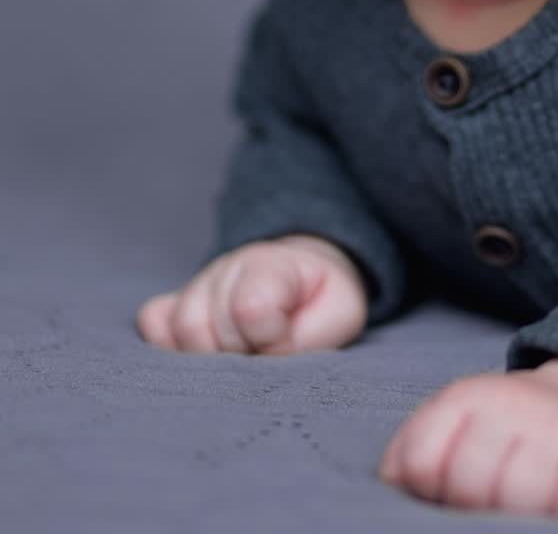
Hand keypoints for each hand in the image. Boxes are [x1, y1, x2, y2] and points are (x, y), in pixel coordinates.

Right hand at [135, 234, 367, 354]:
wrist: (303, 280)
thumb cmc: (321, 302)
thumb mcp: (340, 314)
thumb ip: (313, 336)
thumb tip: (264, 355)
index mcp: (271, 265)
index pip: (248, 307)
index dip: (268, 338)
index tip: (283, 341)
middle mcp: (227, 268)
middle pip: (204, 325)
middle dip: (236, 354)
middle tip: (262, 353)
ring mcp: (198, 284)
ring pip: (179, 329)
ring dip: (208, 356)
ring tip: (239, 354)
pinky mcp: (174, 303)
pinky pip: (152, 323)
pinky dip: (168, 345)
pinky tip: (201, 350)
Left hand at [379, 358, 557, 516]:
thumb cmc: (504, 436)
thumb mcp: (451, 429)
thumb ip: (409, 458)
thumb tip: (394, 486)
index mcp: (465, 398)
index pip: (421, 460)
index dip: (432, 486)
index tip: (451, 482)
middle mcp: (513, 402)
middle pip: (467, 484)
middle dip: (474, 502)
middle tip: (495, 493)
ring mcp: (557, 428)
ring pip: (515, 502)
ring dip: (518, 514)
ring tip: (524, 502)